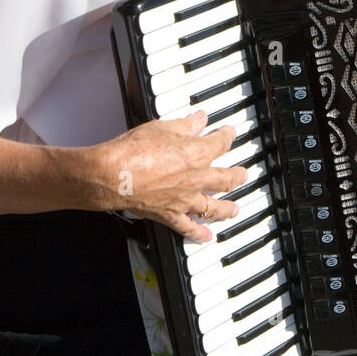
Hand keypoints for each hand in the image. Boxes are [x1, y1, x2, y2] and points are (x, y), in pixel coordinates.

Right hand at [93, 111, 245, 242]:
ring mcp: (185, 199)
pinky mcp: (170, 214)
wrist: (113, 175)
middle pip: (226, 179)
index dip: (227, 136)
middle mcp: (196, 178)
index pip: (221, 143)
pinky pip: (188, 227)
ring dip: (227, 208)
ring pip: (214, 207)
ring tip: (235, 209)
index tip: (229, 133)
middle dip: (238, 176)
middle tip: (243, 174)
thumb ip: (185, 125)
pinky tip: (206, 237)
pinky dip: (198, 233)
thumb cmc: (133, 150)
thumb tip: (199, 119)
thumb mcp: (163, 127)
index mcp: (197, 153)